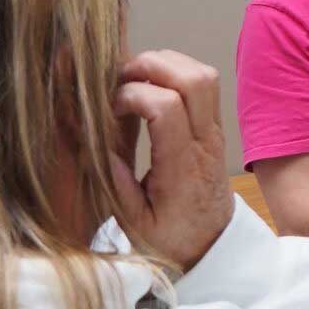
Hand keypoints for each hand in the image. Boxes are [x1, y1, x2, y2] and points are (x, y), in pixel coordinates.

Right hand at [109, 49, 231, 271]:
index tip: (108, 108)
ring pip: (204, 75)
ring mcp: (214, 131)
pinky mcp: (215, 128)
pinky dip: (176, 73)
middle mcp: (205, 142)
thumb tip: (93, 140)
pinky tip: (149, 88)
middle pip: (194, 79)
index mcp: (182, 166)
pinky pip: (205, 85)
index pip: (167, 107)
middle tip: (118, 78)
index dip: (132, 95)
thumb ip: (114, 182)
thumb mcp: (133, 222)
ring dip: (166, 64)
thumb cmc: (171, 237)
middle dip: (151, 65)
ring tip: (131, 79)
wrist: (214, 244)